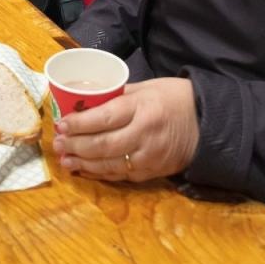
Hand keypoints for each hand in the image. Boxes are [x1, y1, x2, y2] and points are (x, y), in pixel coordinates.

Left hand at [52, 78, 199, 182]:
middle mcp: (145, 134)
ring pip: (109, 164)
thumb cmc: (174, 98)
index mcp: (142, 108)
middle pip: (103, 145)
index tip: (61, 124)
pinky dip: (99, 173)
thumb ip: (118, 96)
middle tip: (57, 144)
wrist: (207, 124)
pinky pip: (120, 175)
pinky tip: (84, 169)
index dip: (80, 124)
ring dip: (83, 163)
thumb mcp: (147, 87)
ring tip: (65, 159)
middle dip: (76, 145)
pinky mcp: (151, 172)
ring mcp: (149, 156)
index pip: (104, 118)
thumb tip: (85, 102)